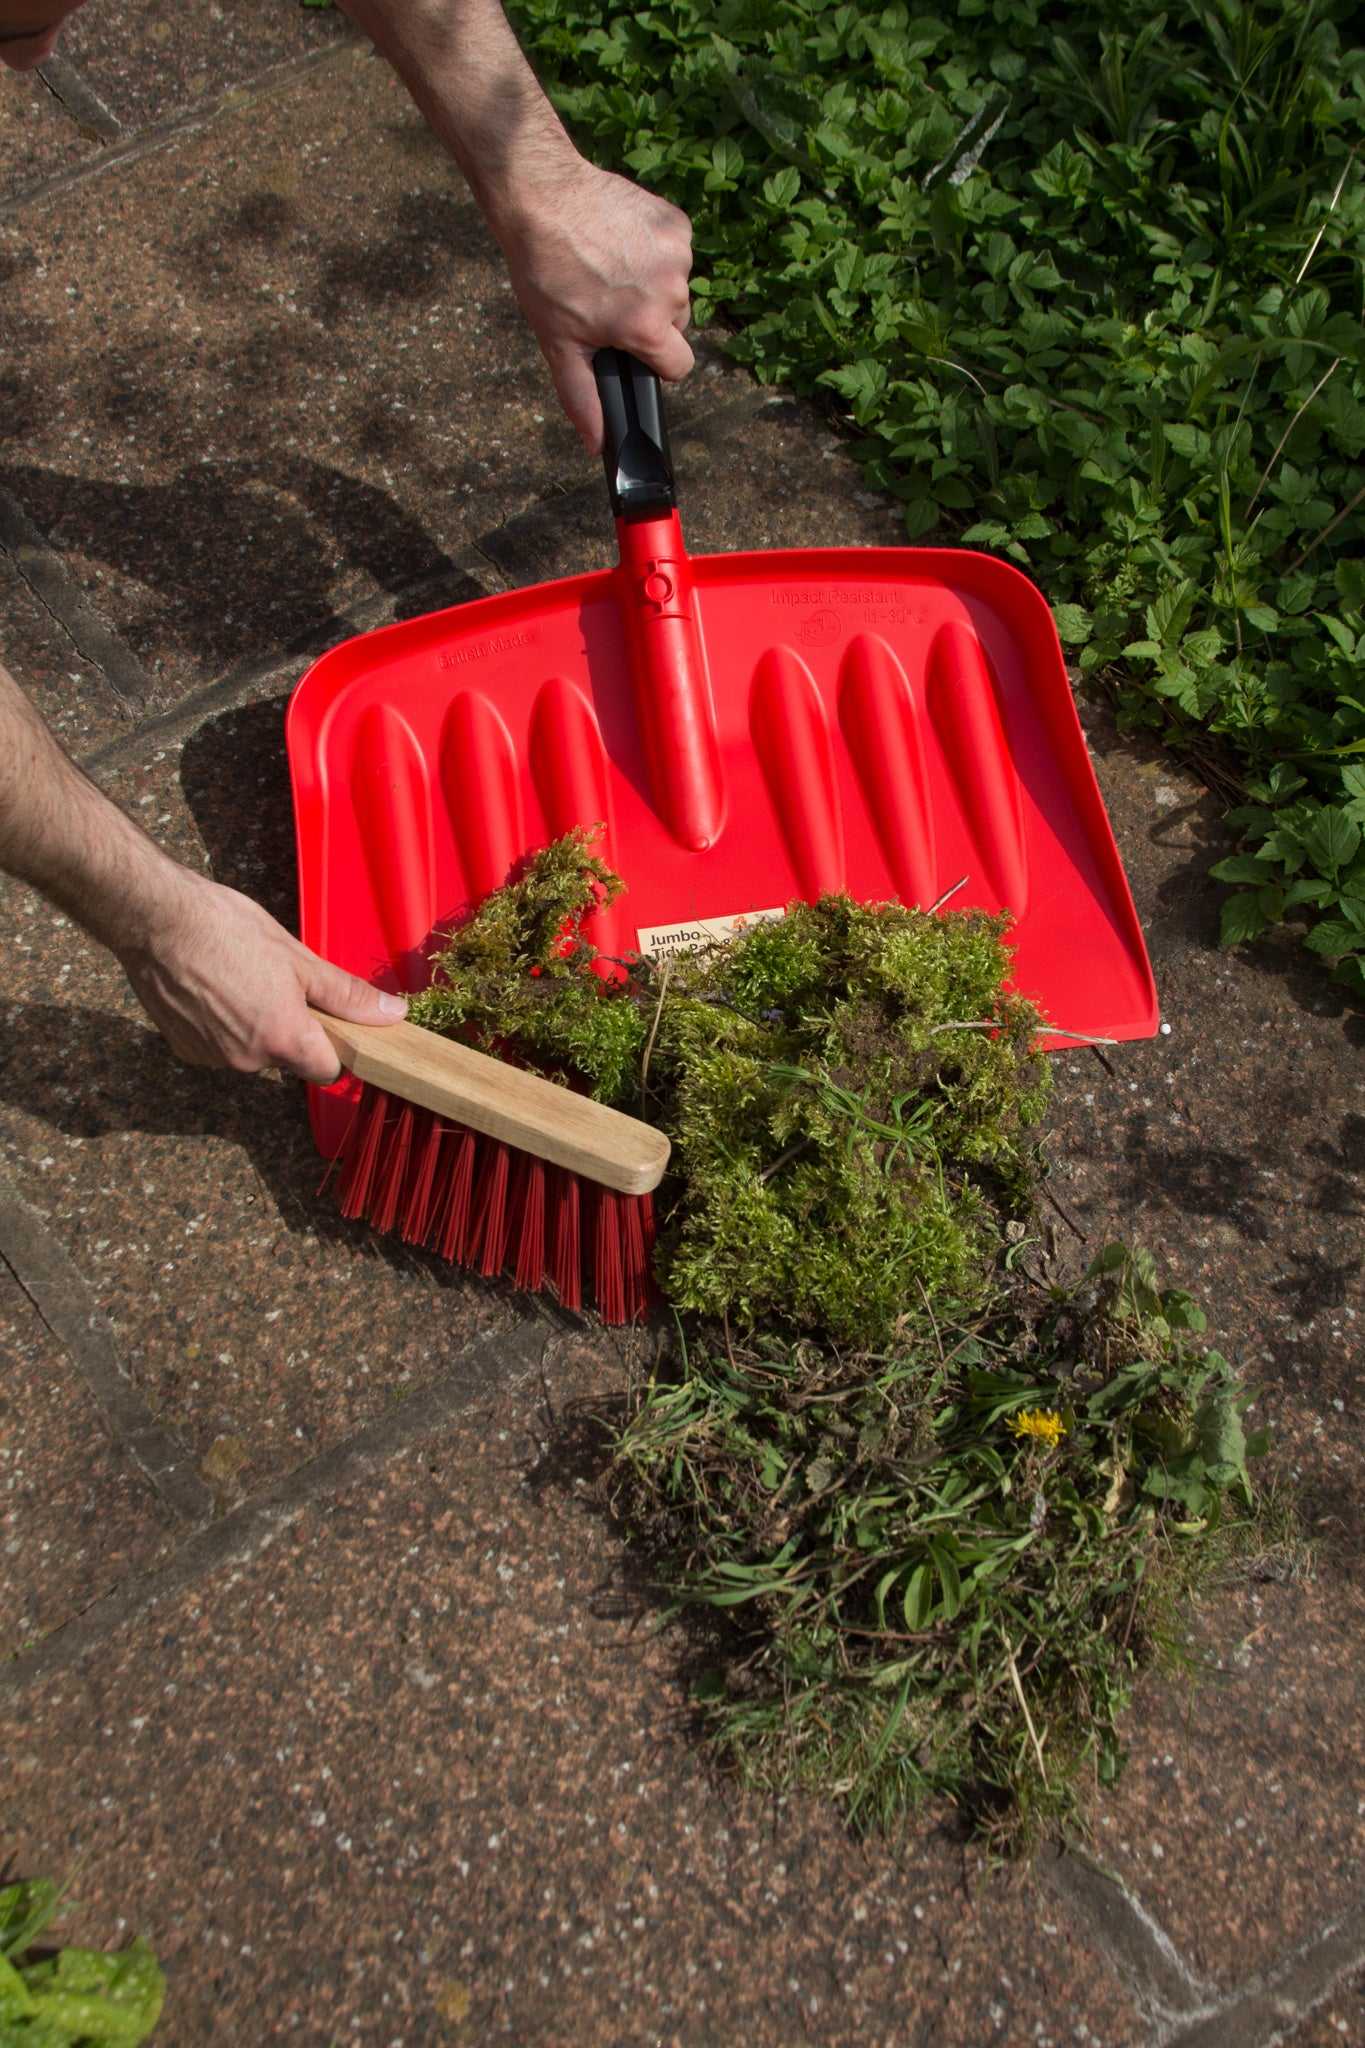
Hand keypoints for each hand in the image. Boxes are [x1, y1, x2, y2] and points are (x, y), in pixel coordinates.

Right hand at [115, 871, 405, 1082]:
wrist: (154, 919)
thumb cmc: (227, 930)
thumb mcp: (299, 958)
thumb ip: (347, 995)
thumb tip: (392, 1014)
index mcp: (284, 1040)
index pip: (327, 1070)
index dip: (333, 1047)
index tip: (329, 1020)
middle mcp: (248, 1060)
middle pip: (287, 1059)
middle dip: (290, 1029)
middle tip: (278, 983)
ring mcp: (212, 1058)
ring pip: (251, 1052)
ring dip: (253, 1026)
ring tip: (239, 979)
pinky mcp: (183, 1049)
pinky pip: (217, 1046)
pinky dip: (220, 1025)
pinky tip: (212, 989)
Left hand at [498, 161, 693, 452]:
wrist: (541, 198)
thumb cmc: (545, 272)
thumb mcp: (558, 342)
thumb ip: (582, 396)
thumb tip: (596, 444)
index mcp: (646, 327)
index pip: (678, 366)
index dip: (654, 361)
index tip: (631, 346)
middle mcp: (670, 291)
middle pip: (677, 325)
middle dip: (649, 319)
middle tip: (608, 299)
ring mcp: (677, 253)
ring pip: (675, 287)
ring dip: (651, 282)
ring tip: (611, 266)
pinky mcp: (676, 223)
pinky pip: (676, 251)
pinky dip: (654, 249)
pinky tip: (621, 240)